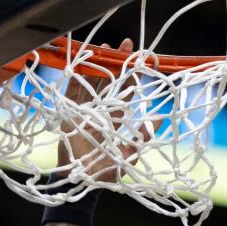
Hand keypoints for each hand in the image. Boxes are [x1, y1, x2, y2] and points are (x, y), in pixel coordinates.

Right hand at [57, 38, 150, 182]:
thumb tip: (157, 120)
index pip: (125, 93)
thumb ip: (141, 138)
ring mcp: (84, 110)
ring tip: (105, 46)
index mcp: (114, 119)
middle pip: (109, 82)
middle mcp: (100, 112)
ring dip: (98, 64)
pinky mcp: (70, 113)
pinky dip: (76, 76)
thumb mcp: (128, 154)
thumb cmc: (105, 171)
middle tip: (125, 44)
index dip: (133, 76)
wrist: (83, 181)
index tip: (141, 59)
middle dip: (116, 63)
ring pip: (91, 82)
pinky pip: (72, 90)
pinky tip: (82, 61)